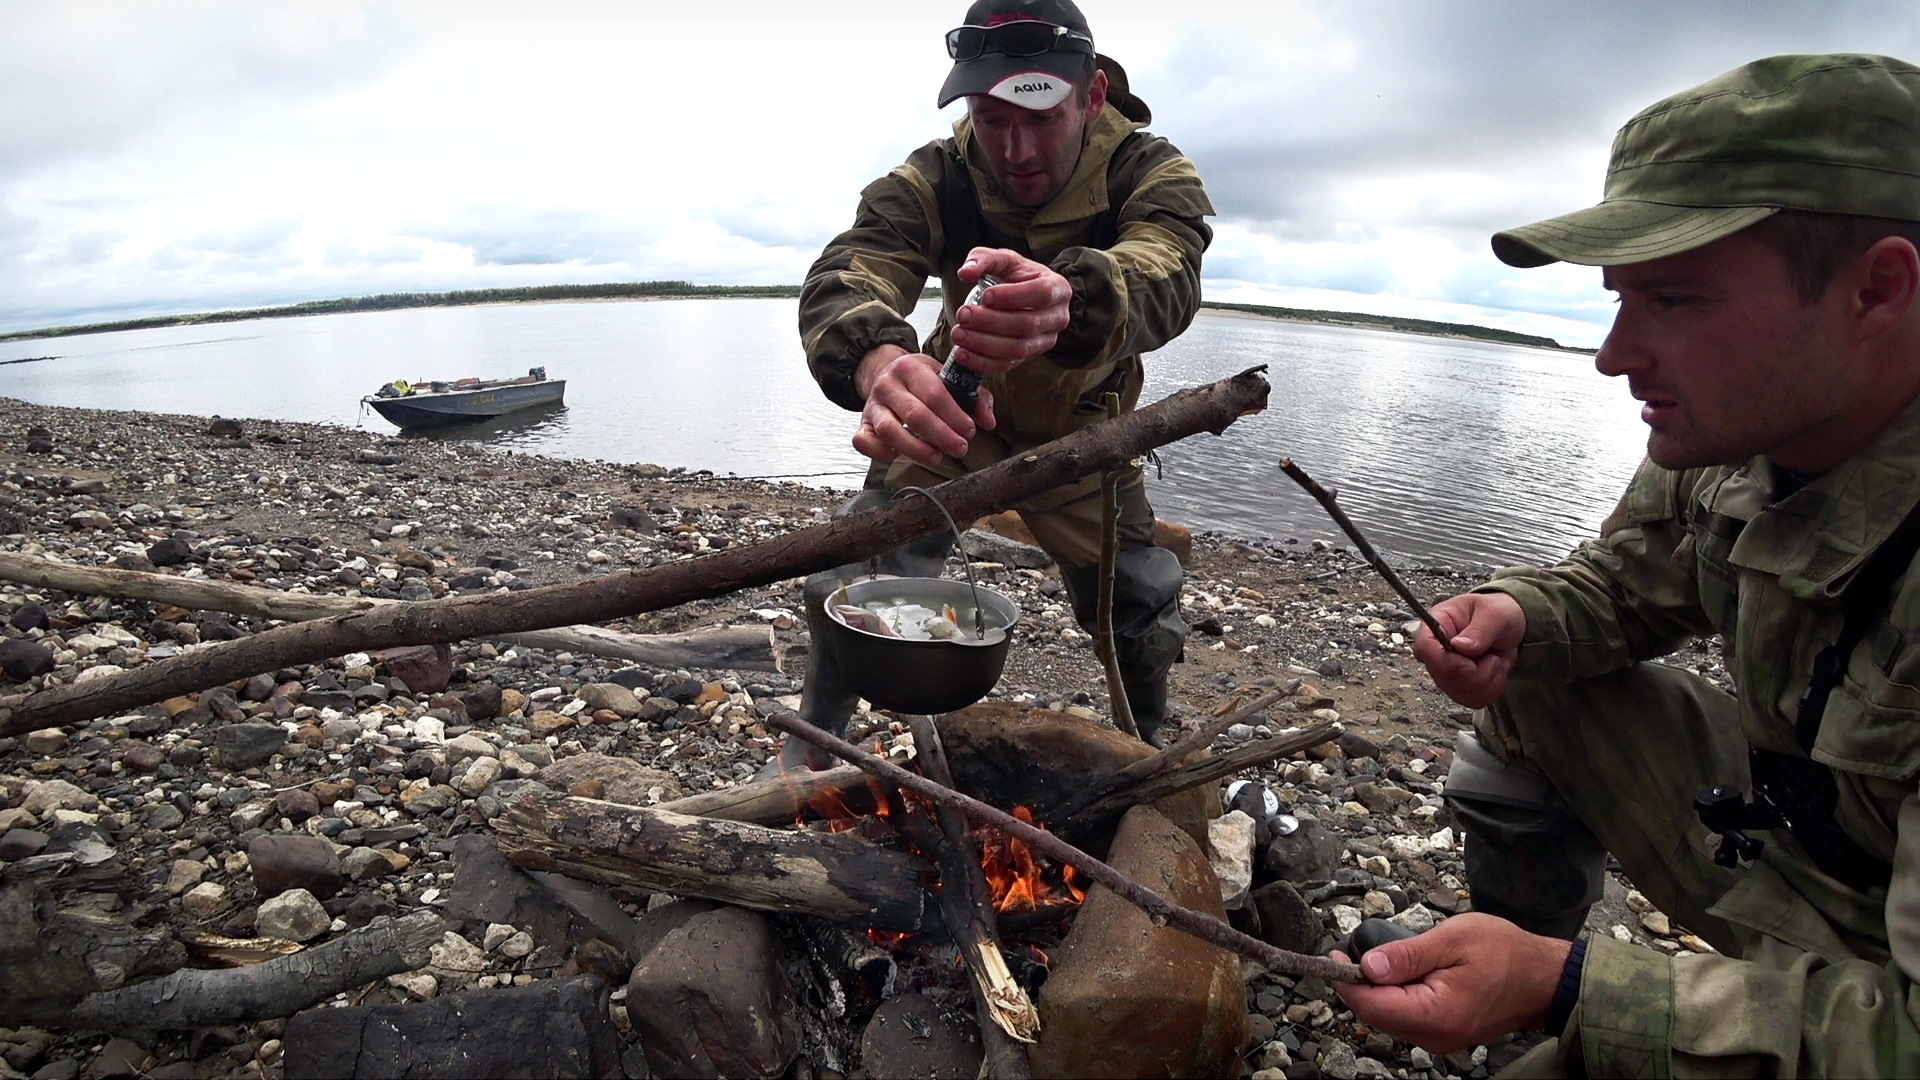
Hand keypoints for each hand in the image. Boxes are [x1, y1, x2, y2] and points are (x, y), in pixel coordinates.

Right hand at [850, 344, 995, 465]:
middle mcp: (887, 384)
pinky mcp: (862, 423)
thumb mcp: (947, 377)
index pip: (934, 394)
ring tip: (936, 456)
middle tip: (960, 448)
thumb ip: (974, 397)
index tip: (969, 431)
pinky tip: (899, 456)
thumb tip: (988, 421)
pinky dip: (880, 453)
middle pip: (915, 414)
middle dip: (942, 436)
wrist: (885, 372)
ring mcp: (872, 404)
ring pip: (889, 430)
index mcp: (910, 367)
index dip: (954, 416)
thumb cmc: (922, 380)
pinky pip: (863, 441)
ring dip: (916, 449)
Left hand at [948, 247, 1071, 375]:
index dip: (1013, 297)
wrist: (1026, 297)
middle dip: (991, 322)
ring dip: (984, 344)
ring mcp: (1044, 341)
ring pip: (1018, 349)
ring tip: (959, 334)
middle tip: (963, 315)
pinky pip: (1007, 365)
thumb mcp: (1004, 260)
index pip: (1042, 294)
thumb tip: (966, 272)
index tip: (986, 296)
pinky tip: (962, 353)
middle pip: (1027, 325)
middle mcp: (1057, 318)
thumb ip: (984, 259)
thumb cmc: (1018, 277)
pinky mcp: (1028, 358)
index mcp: (1057, 288)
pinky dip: (982, 362)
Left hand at [1333, 913, 1571, 1053]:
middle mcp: (1434, 1036)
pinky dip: (1396, 996)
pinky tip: (1402, 973)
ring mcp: (1440, 1038)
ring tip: (1384, 958)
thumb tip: (1367, 965)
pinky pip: (1406, 1017)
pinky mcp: (1444, 1033)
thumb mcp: (1454, 939)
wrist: (1543, 977)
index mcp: (1435, 1014)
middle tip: (1353, 952)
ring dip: (1378, 990)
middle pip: (1376, 1014)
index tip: (1333, 957)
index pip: (1372, 1005)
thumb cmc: (1506, 953)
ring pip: (1389, 1017)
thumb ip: (1407, 955)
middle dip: (1359, 984)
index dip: (1346, 982)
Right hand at [1412, 592, 1525, 708]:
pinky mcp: (1460, 685)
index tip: (1470, 664)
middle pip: (1441, 676)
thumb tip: (1460, 645)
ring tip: (1496, 662)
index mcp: (1438, 624)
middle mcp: (1437, 650)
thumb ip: (1479, 629)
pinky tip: (1495, 673)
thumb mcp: (1495, 613)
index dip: (1444, 661)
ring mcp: (1447, 670)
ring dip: (1485, 682)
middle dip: (1474, 675)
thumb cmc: (1498, 612)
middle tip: (1493, 659)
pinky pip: (1470, 700)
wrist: (1511, 627)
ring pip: (1457, 692)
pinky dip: (1490, 691)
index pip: (1424, 648)